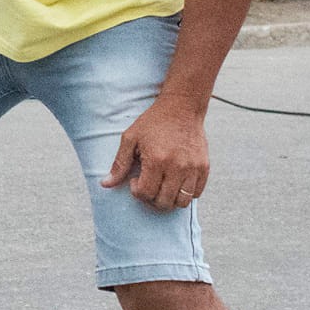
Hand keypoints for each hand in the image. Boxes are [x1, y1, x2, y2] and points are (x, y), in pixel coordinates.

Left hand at [101, 95, 210, 212]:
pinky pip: (196, 193)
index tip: (135, 180)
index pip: (146, 193)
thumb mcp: (131, 138)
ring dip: (169, 199)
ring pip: (182, 202)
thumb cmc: (153, 122)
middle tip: (147, 185)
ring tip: (161, 186)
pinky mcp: (204, 167)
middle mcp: (178, 167)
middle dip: (151, 199)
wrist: (182, 107)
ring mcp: (193, 168)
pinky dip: (185, 193)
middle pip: (164, 202)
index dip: (137, 191)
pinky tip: (174, 181)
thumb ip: (119, 164)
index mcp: (157, 160)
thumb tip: (105, 184)